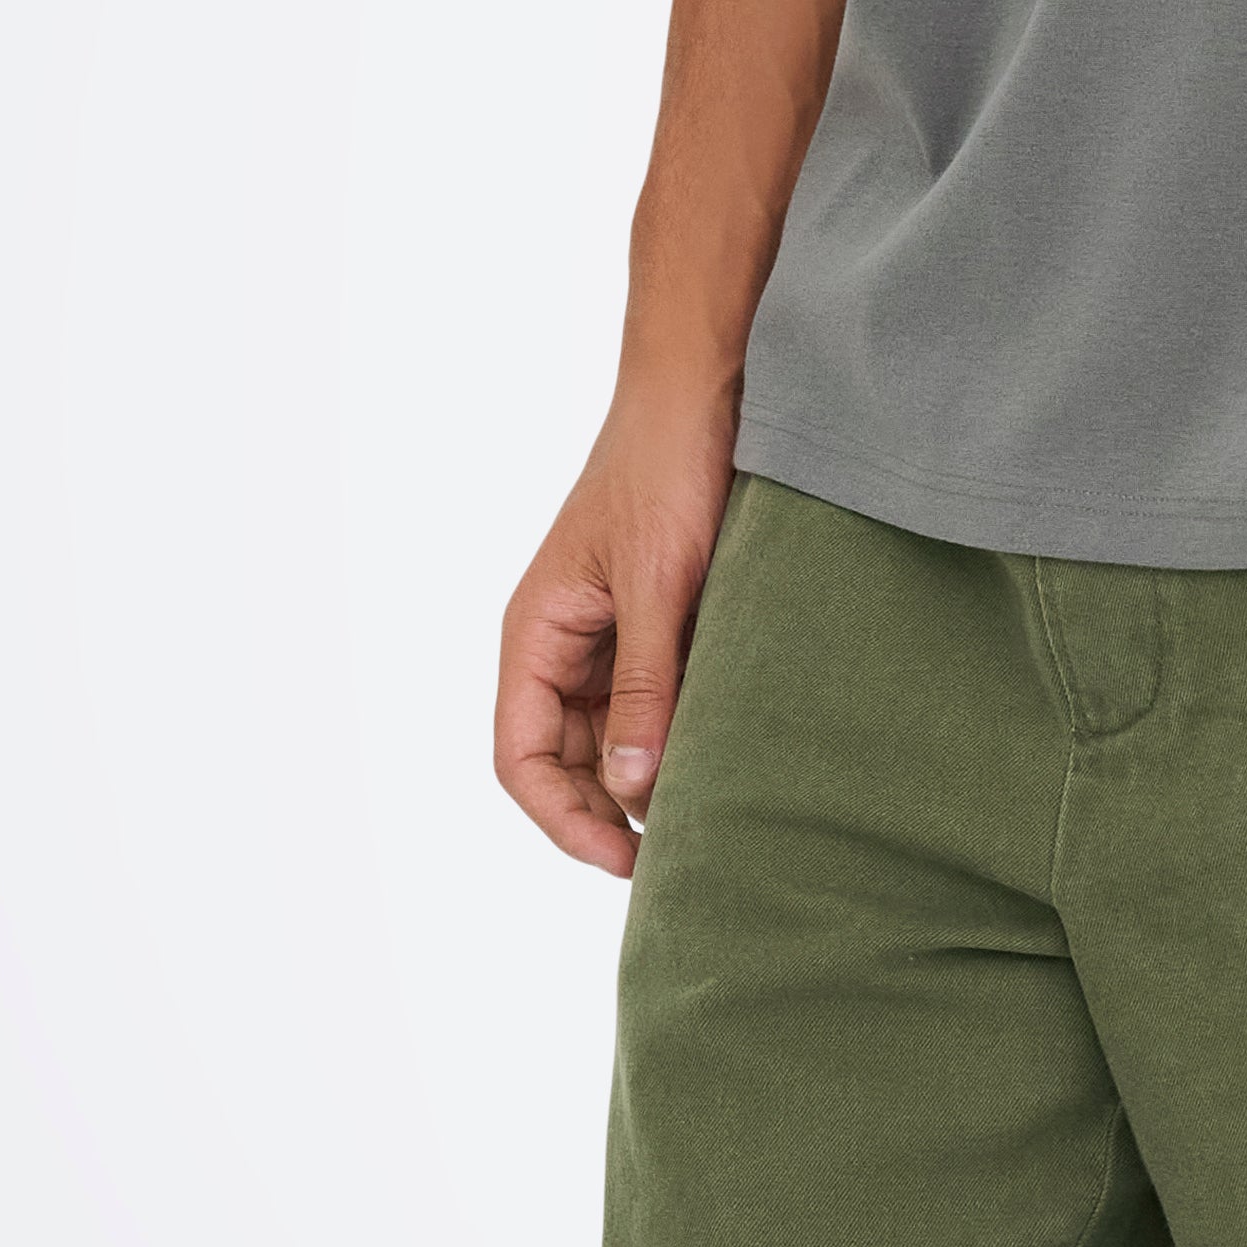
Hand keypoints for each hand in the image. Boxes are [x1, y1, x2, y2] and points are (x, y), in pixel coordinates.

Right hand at [495, 378, 740, 875]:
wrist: (708, 387)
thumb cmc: (667, 468)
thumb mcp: (658, 583)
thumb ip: (646, 684)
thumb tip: (635, 788)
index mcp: (537, 632)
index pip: (520, 757)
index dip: (563, 819)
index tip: (626, 859)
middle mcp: (563, 643)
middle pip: (566, 761)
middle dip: (611, 809)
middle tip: (684, 845)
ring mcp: (608, 636)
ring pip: (616, 738)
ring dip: (652, 774)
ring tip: (712, 805)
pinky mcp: (656, 624)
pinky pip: (657, 700)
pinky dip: (682, 732)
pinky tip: (727, 752)